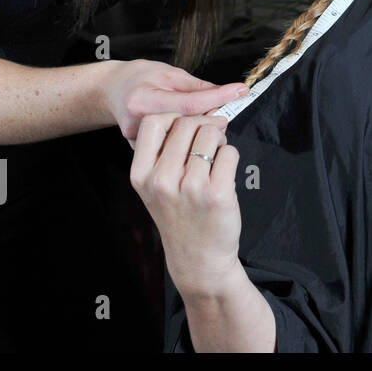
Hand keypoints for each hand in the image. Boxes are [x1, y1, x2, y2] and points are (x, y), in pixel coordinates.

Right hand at [101, 59, 248, 145]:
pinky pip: (169, 148)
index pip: (188, 103)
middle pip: (185, 126)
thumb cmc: (142, 78)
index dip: (217, 98)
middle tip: (224, 114)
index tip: (239, 92)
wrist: (112, 90)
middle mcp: (137, 123)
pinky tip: (191, 136)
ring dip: (198, 133)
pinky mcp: (139, 152)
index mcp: (143, 100)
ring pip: (179, 141)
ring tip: (207, 123)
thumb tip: (227, 94)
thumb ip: (198, 87)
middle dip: (209, 120)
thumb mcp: (170, 74)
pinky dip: (185, 142)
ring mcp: (136, 141)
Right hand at [129, 111, 240, 298]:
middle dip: (203, 126)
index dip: (175, 117)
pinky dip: (231, 158)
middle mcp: (161, 180)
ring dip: (218, 142)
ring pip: (211, 134)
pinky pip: (230, 152)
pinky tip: (224, 175)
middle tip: (209, 143)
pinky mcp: (217, 193)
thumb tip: (194, 112)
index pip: (153, 121)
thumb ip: (166, 151)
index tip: (187, 127)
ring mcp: (190, 187)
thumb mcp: (156, 186)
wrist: (198, 258)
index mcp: (141, 175)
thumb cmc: (180, 216)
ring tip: (214, 162)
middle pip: (187, 123)